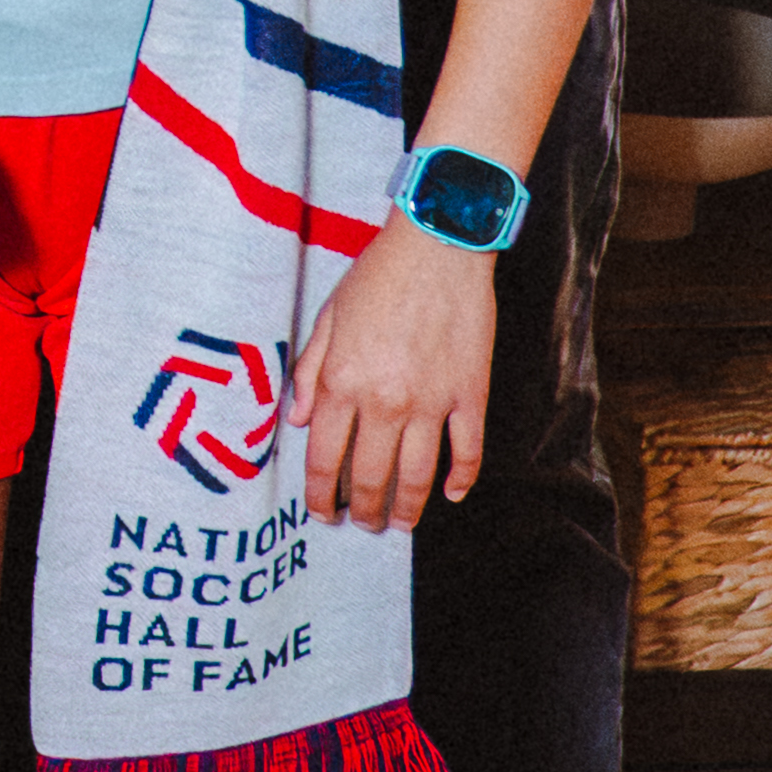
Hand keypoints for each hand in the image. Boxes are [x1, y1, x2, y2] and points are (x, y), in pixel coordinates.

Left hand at [296, 230, 495, 529]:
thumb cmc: (376, 277)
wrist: (437, 246)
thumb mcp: (325, 320)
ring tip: (399, 523)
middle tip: (360, 524)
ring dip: (407, 508)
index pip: (324, 460)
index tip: (321, 515)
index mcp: (342, 384)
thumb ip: (309, 374)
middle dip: (361, 511)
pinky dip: (461, 479)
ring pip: (418, 476)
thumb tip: (301, 422)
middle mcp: (385, 402)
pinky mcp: (470, 394)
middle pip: (370, 478)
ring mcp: (431, 402)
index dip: (320, 496)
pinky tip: (452, 495)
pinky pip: (467, 450)